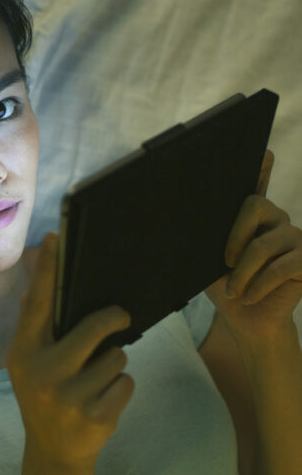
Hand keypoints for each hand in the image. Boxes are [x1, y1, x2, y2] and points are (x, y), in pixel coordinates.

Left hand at [204, 150, 301, 344]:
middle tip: (223, 262)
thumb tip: (184, 224)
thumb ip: (207, 240)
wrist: (249, 323)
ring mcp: (294, 237)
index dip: (261, 166)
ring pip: (264, 244)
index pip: (257, 183)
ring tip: (235, 292)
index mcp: (251, 217)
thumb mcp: (208, 264)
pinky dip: (259, 285)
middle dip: (234, 236)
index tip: (263, 151)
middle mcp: (276, 219)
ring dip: (242, 273)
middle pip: (255, 205)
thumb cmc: (227, 290)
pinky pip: (281, 267)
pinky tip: (250, 297)